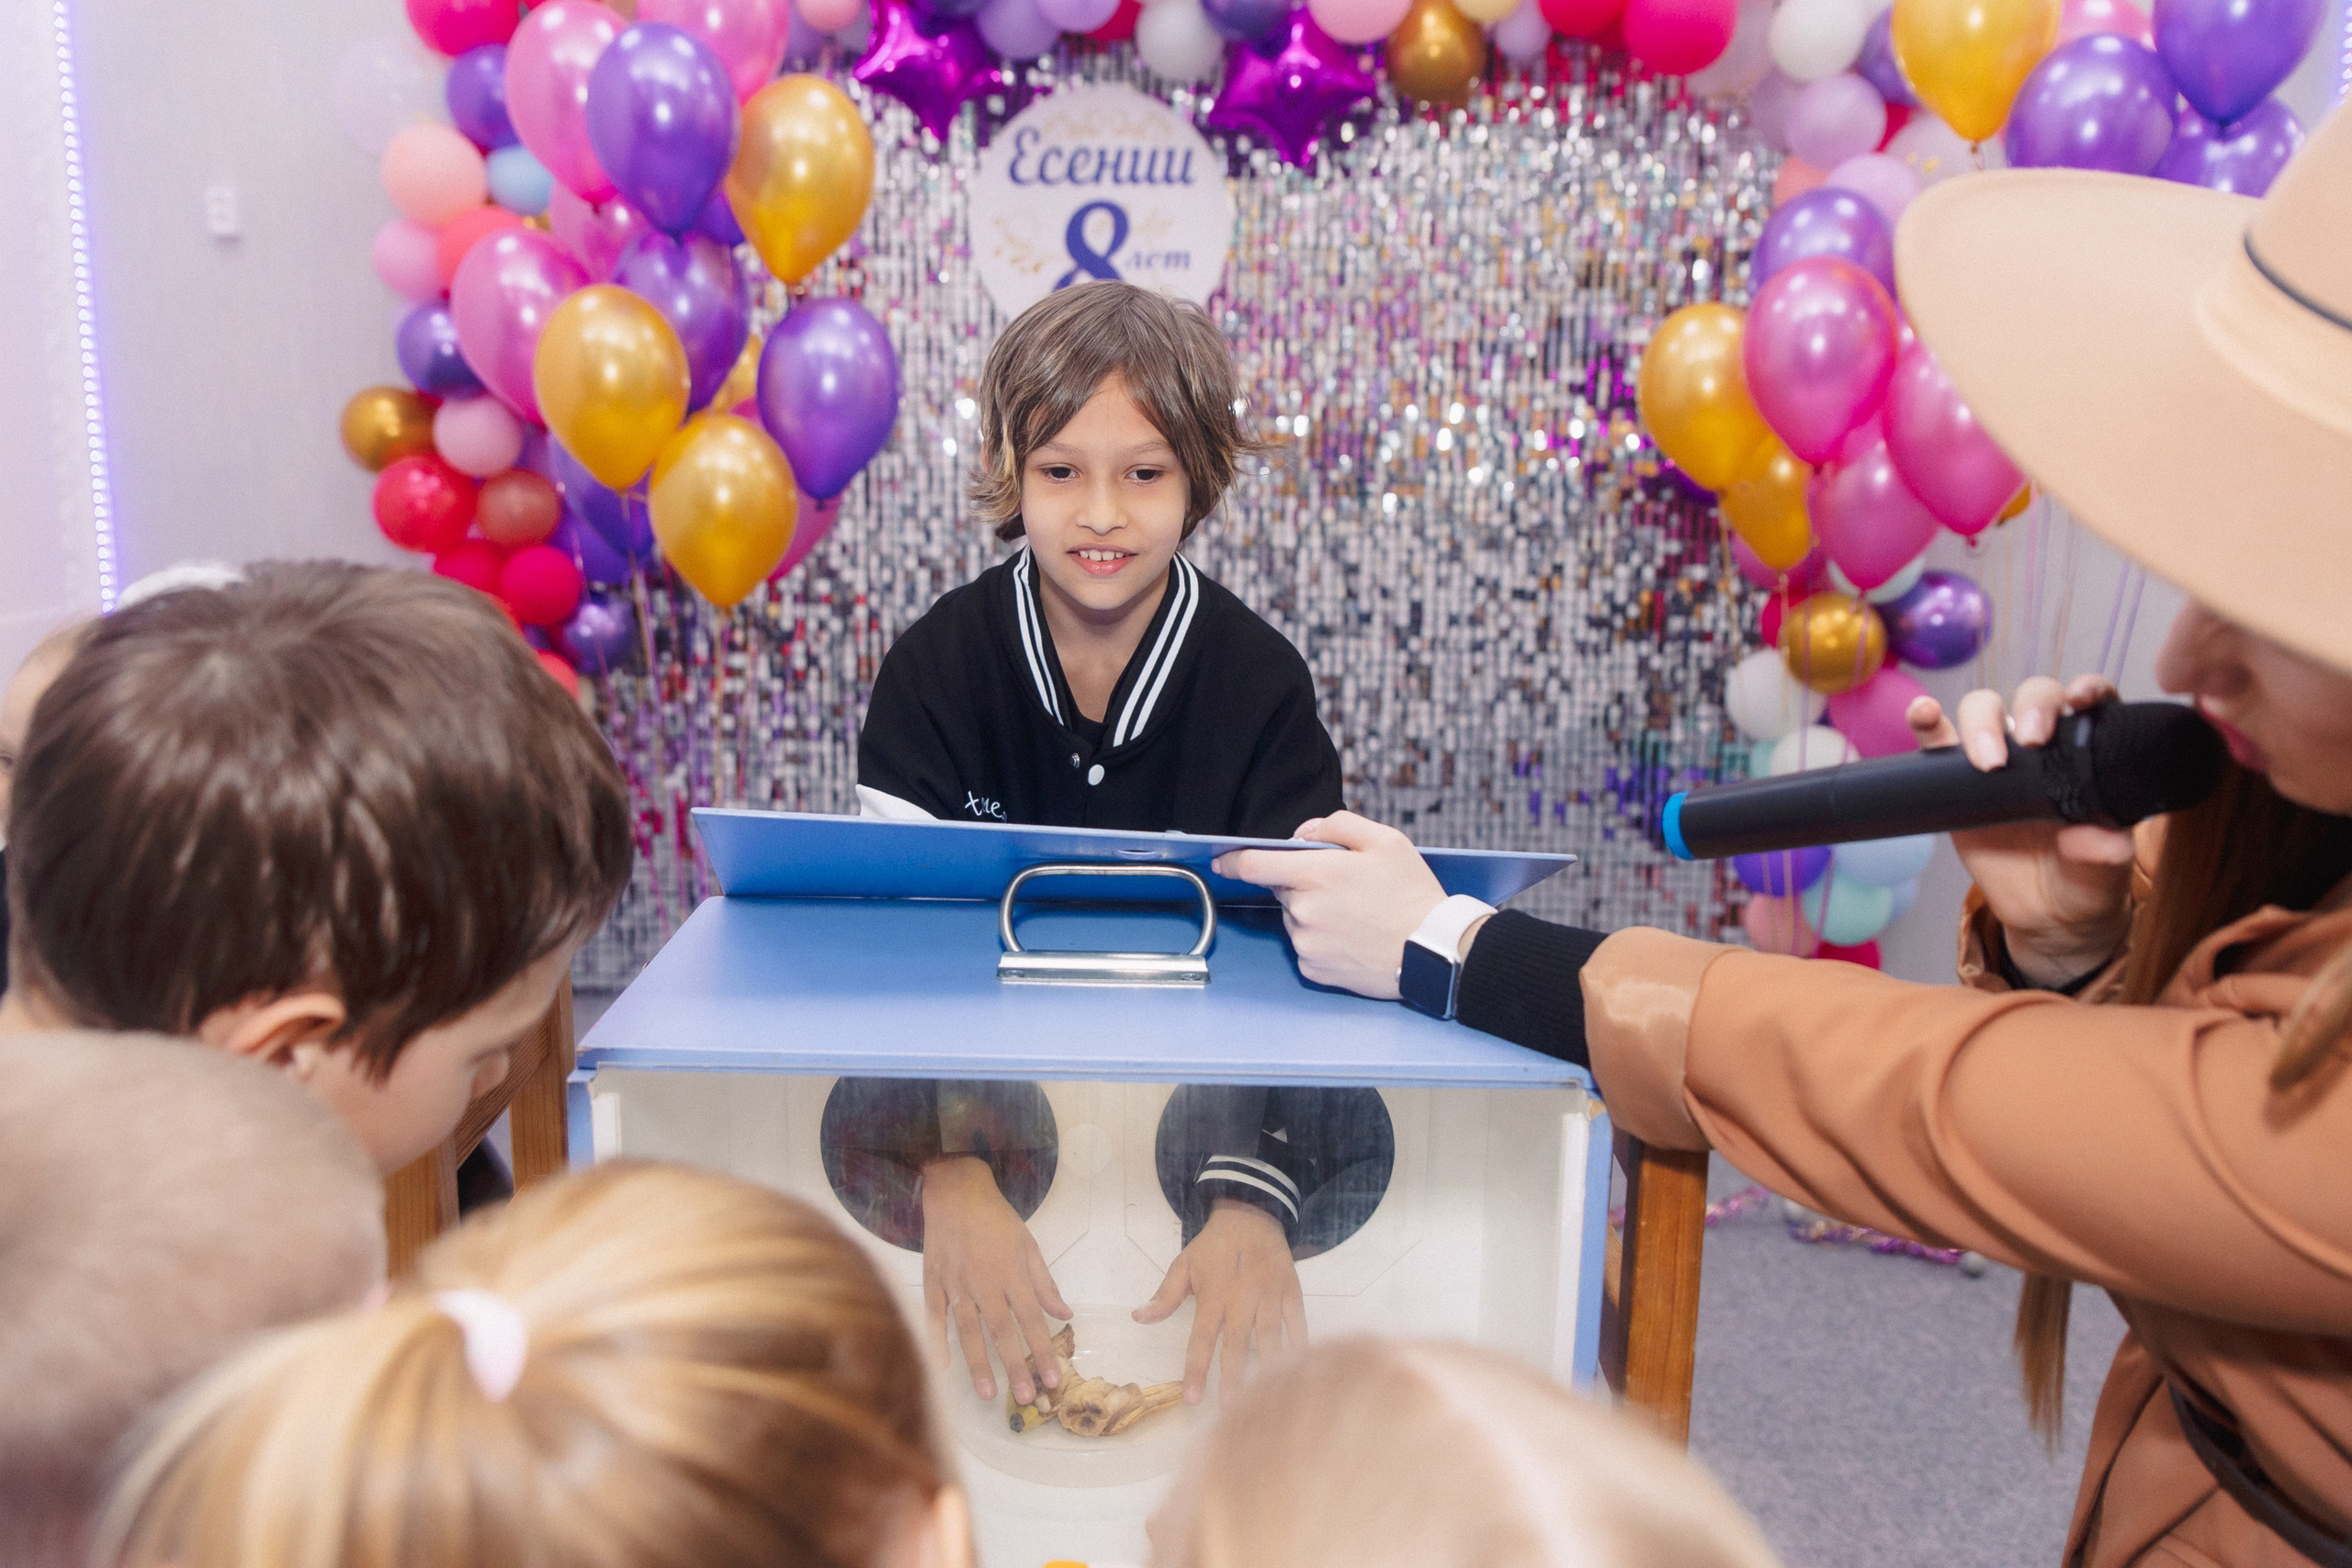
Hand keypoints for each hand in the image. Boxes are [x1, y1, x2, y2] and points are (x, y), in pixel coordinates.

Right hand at [919, 1156, 1072, 1401]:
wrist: (955, 1190)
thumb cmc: (996, 1218)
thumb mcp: (1028, 1244)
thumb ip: (1044, 1283)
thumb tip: (1065, 1313)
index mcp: (1011, 1273)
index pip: (1032, 1320)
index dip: (1044, 1351)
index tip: (1054, 1379)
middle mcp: (985, 1282)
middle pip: (1002, 1332)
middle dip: (1015, 1367)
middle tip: (1026, 1398)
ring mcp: (956, 1284)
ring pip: (968, 1330)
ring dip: (979, 1364)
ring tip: (988, 1394)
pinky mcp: (933, 1281)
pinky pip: (934, 1315)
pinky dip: (937, 1340)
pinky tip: (942, 1366)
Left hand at [1134, 1199, 1306, 1402]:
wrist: (1251, 1215)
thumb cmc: (1214, 1246)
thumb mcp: (1183, 1265)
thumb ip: (1164, 1295)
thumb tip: (1138, 1318)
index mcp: (1213, 1296)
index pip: (1202, 1339)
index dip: (1196, 1370)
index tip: (1191, 1399)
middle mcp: (1242, 1298)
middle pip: (1237, 1345)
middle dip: (1233, 1379)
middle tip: (1230, 1410)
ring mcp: (1269, 1295)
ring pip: (1270, 1337)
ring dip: (1267, 1368)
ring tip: (1266, 1398)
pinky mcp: (1291, 1292)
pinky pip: (1297, 1323)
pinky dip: (1300, 1345)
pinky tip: (1298, 1369)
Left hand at [1213, 811, 1445, 999]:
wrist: (1432, 951)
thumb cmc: (1412, 895)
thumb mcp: (1385, 841)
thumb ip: (1338, 825)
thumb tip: (1305, 834)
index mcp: (1316, 874)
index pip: (1254, 864)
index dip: (1234, 859)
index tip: (1223, 860)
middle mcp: (1303, 910)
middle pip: (1282, 889)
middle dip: (1303, 883)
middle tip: (1344, 887)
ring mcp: (1306, 943)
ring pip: (1295, 918)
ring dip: (1313, 912)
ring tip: (1356, 915)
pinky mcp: (1313, 968)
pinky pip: (1305, 945)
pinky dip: (1322, 939)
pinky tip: (1352, 937)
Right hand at [1906, 674, 2136, 986]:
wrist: (2044, 914)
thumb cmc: (2084, 884)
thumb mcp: (2104, 875)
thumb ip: (2105, 856)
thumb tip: (2094, 840)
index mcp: (2090, 757)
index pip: (2093, 704)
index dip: (2088, 689)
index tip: (2081, 700)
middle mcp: (2046, 747)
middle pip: (2035, 697)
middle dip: (2033, 706)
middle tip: (2032, 742)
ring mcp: (2000, 758)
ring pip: (1985, 709)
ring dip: (1982, 721)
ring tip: (1987, 760)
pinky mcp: (1957, 779)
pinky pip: (1938, 742)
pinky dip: (1927, 723)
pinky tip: (1922, 714)